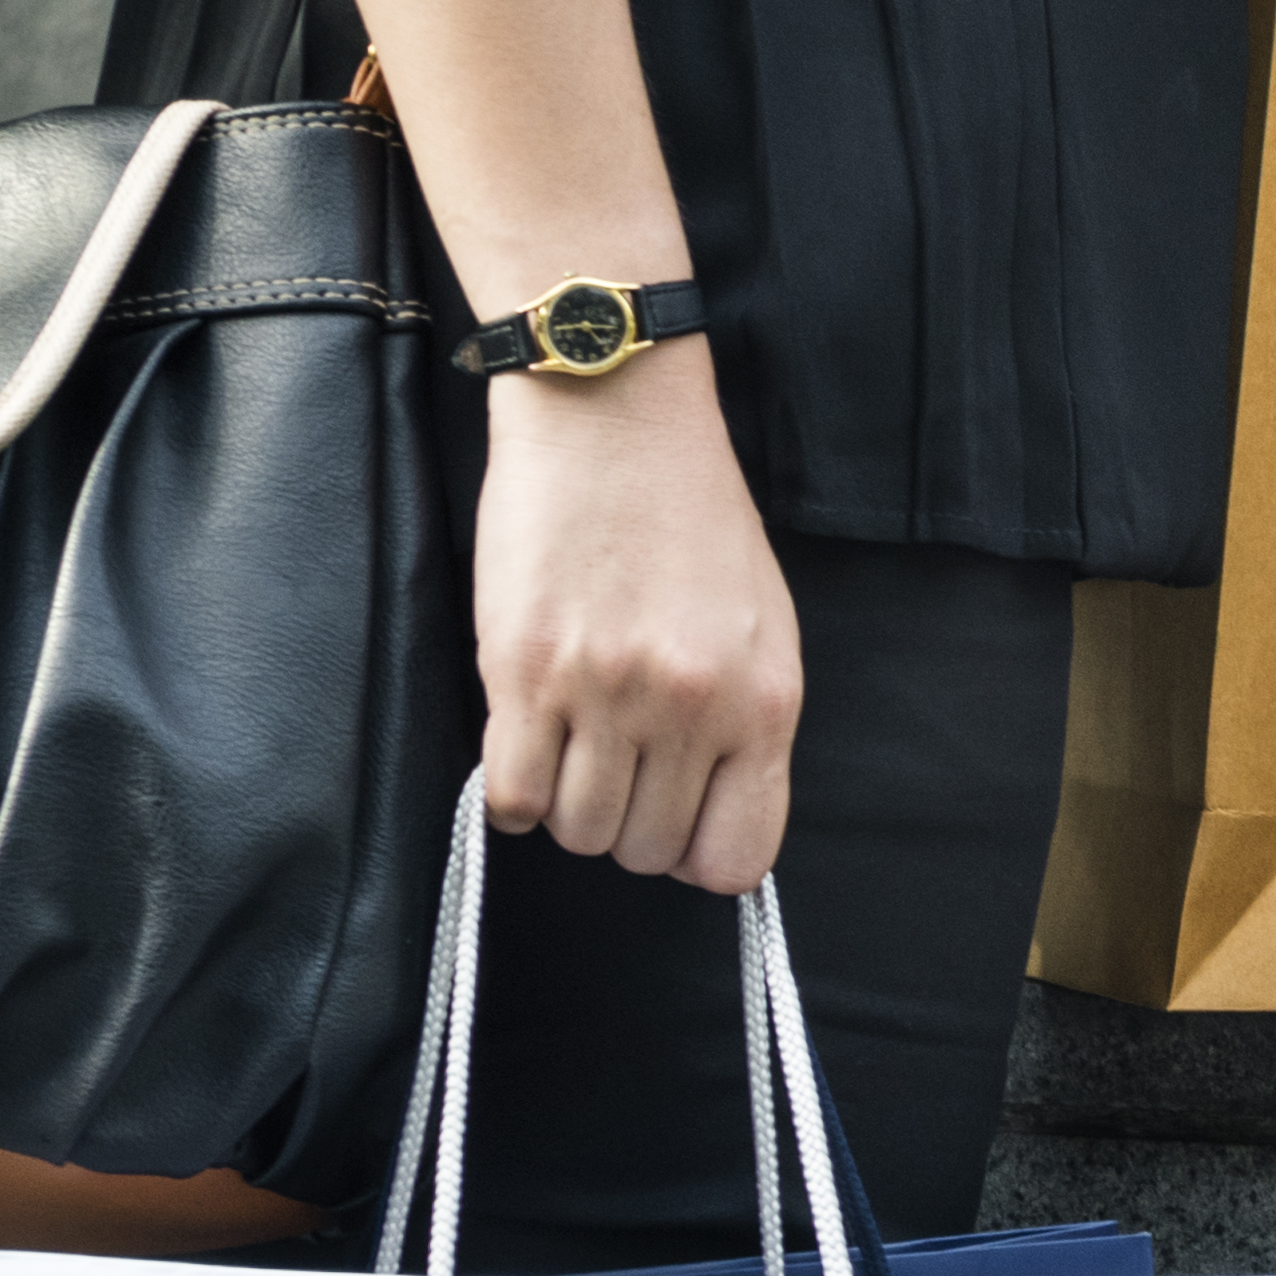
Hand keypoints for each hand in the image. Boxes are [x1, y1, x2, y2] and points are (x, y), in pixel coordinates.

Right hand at [470, 355, 800, 890]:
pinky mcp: (523, 669)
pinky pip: (512, 792)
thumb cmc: (690, 518)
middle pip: (647, 850)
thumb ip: (745, 724)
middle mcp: (692, 709)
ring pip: (579, 831)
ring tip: (567, 748)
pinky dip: (513, 791)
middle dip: (626, 826)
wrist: (615, 418)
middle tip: (610, 770)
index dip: (697, 856)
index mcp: (763, 704)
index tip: (673, 824)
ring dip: (567, 806)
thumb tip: (714, 813)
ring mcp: (606, 692)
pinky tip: (524, 745)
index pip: (737, 857)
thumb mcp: (759, 629)